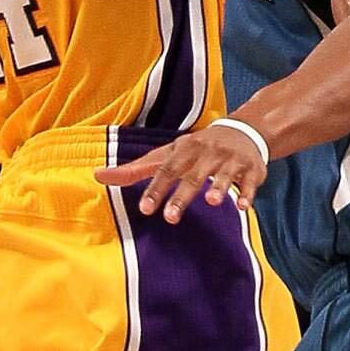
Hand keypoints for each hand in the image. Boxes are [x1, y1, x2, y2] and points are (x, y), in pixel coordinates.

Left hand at [98, 119, 267, 223]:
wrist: (242, 132)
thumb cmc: (196, 149)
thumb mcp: (167, 155)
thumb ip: (135, 169)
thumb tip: (97, 176)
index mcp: (185, 150)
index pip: (167, 170)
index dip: (156, 189)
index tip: (145, 209)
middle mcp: (207, 153)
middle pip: (193, 176)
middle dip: (182, 196)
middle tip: (170, 217)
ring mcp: (230, 161)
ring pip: (224, 176)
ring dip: (220, 188)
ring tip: (213, 202)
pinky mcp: (252, 169)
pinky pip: (250, 183)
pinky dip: (247, 194)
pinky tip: (242, 207)